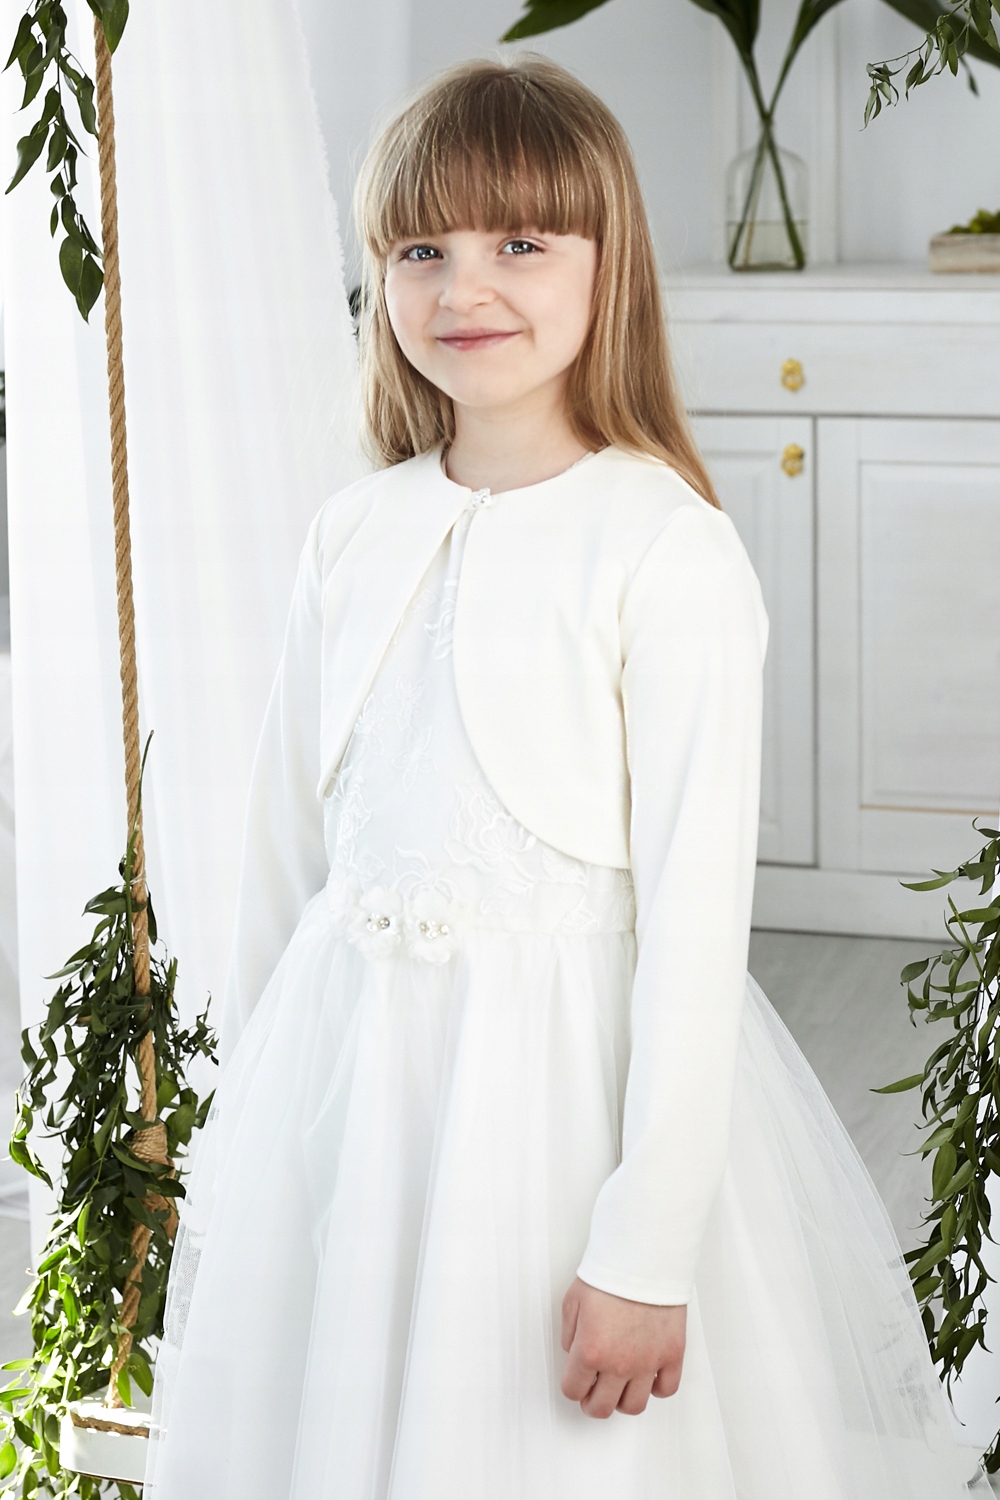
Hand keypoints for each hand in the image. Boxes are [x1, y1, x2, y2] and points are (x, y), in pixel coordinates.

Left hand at [560, 1277, 685, 1418]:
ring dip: (622, 1399)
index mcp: (590, 1351)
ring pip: (633, 1406)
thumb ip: (570, 1336)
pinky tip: (647, 1374)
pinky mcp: (671, 1354)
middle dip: (592, 1401)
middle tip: (594, 1391)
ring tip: (620, 1384)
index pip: (573, 1391)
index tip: (576, 1380)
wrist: (643, 1257)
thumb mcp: (572, 1302)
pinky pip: (665, 1389)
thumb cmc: (610, 1274)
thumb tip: (575, 1354)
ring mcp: (648, 1362)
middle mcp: (619, 1364)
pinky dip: (656, 1387)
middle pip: (601, 1408)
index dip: (572, 1386)